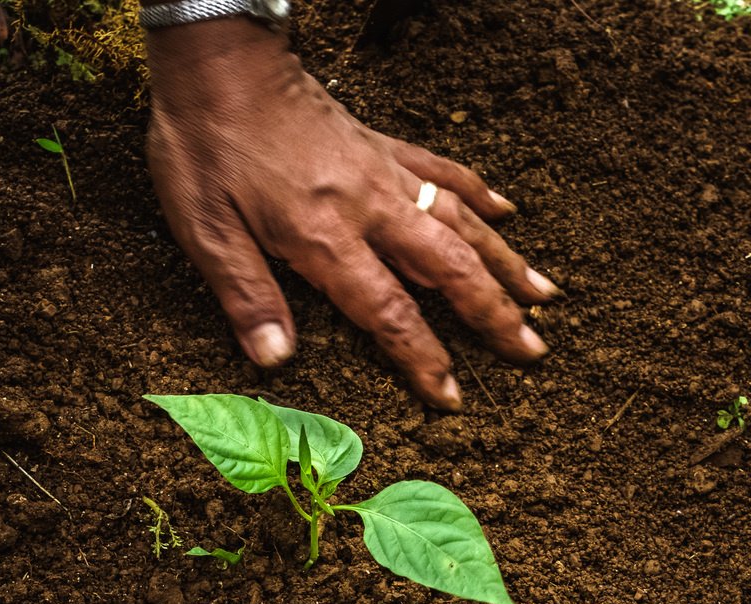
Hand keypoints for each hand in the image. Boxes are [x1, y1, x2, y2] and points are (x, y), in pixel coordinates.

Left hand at [144, 18, 557, 409]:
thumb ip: (245, 294)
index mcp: (324, 235)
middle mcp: (368, 205)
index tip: (453, 396)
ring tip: (545, 294)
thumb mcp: (204, 228)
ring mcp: (381, 171)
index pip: (389, 312)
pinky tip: (505, 212)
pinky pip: (442, 169)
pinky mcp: (380, 143)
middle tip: (533, 350)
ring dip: (504, 260)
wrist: (218, 59)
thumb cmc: (204, 145)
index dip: (424, 358)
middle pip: (447, 268)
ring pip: (460, 221)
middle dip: (493, 313)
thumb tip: (275, 360)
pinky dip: (477, 192)